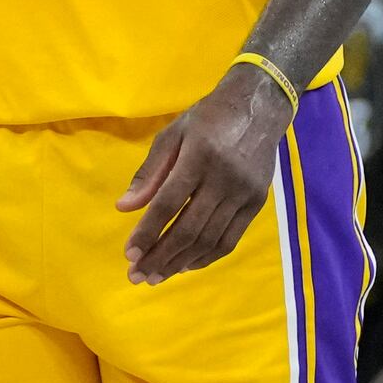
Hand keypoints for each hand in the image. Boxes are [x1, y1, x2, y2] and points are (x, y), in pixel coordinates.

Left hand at [116, 65, 292, 283]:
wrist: (258, 107)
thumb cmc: (207, 118)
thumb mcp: (172, 135)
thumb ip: (149, 173)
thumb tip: (124, 208)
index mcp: (198, 157)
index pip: (169, 204)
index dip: (148, 231)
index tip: (129, 253)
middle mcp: (223, 178)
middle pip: (189, 228)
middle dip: (160, 256)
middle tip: (138, 276)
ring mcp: (244, 193)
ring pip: (210, 238)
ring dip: (181, 262)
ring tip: (157, 276)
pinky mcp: (258, 202)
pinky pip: (231, 238)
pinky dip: (207, 256)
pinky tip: (186, 265)